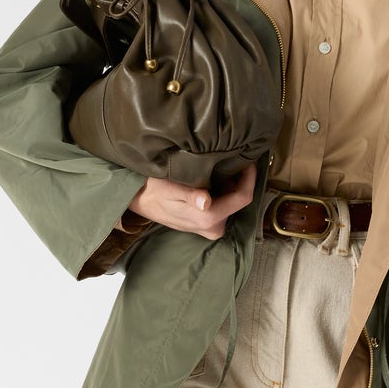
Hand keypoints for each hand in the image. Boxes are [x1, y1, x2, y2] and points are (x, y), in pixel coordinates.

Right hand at [125, 160, 257, 240]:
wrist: (139, 200)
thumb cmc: (153, 190)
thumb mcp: (170, 188)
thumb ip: (190, 195)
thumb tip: (205, 202)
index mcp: (209, 218)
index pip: (243, 198)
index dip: (249, 178)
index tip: (249, 160)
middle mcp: (213, 227)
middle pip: (238, 200)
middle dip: (238, 180)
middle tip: (232, 159)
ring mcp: (210, 228)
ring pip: (231, 203)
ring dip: (229, 185)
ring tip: (221, 166)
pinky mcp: (206, 225)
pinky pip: (223, 206)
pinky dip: (222, 192)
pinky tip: (212, 178)